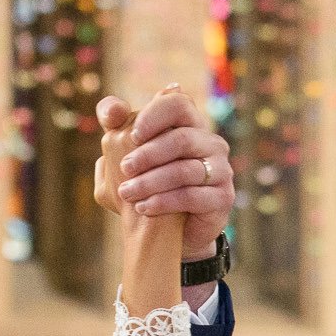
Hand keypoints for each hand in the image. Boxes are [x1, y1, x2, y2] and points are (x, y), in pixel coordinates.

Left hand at [93, 87, 234, 253]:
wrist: (172, 231)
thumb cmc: (147, 185)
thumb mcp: (125, 157)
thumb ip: (116, 130)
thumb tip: (112, 113)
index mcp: (190, 125)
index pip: (178, 104)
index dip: (154, 115)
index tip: (132, 135)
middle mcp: (211, 143)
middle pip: (181, 138)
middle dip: (148, 154)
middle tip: (124, 168)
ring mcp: (221, 170)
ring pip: (184, 170)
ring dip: (150, 182)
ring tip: (127, 192)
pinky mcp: (223, 198)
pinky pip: (192, 196)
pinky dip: (163, 201)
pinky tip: (144, 207)